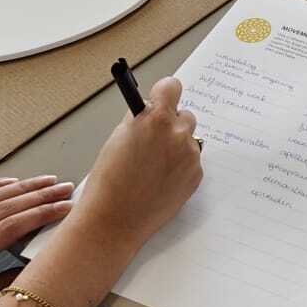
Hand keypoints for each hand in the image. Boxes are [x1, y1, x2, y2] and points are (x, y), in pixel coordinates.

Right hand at [55, 77, 203, 281]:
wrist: (115, 219)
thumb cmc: (109, 180)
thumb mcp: (118, 137)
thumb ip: (139, 120)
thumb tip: (150, 109)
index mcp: (156, 120)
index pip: (172, 86)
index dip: (164, 94)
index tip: (160, 100)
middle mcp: (178, 134)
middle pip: (184, 115)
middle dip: (171, 124)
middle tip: (153, 141)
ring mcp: (190, 156)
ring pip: (188, 140)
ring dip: (176, 147)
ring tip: (154, 167)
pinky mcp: (196, 176)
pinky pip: (191, 162)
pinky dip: (179, 168)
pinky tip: (160, 181)